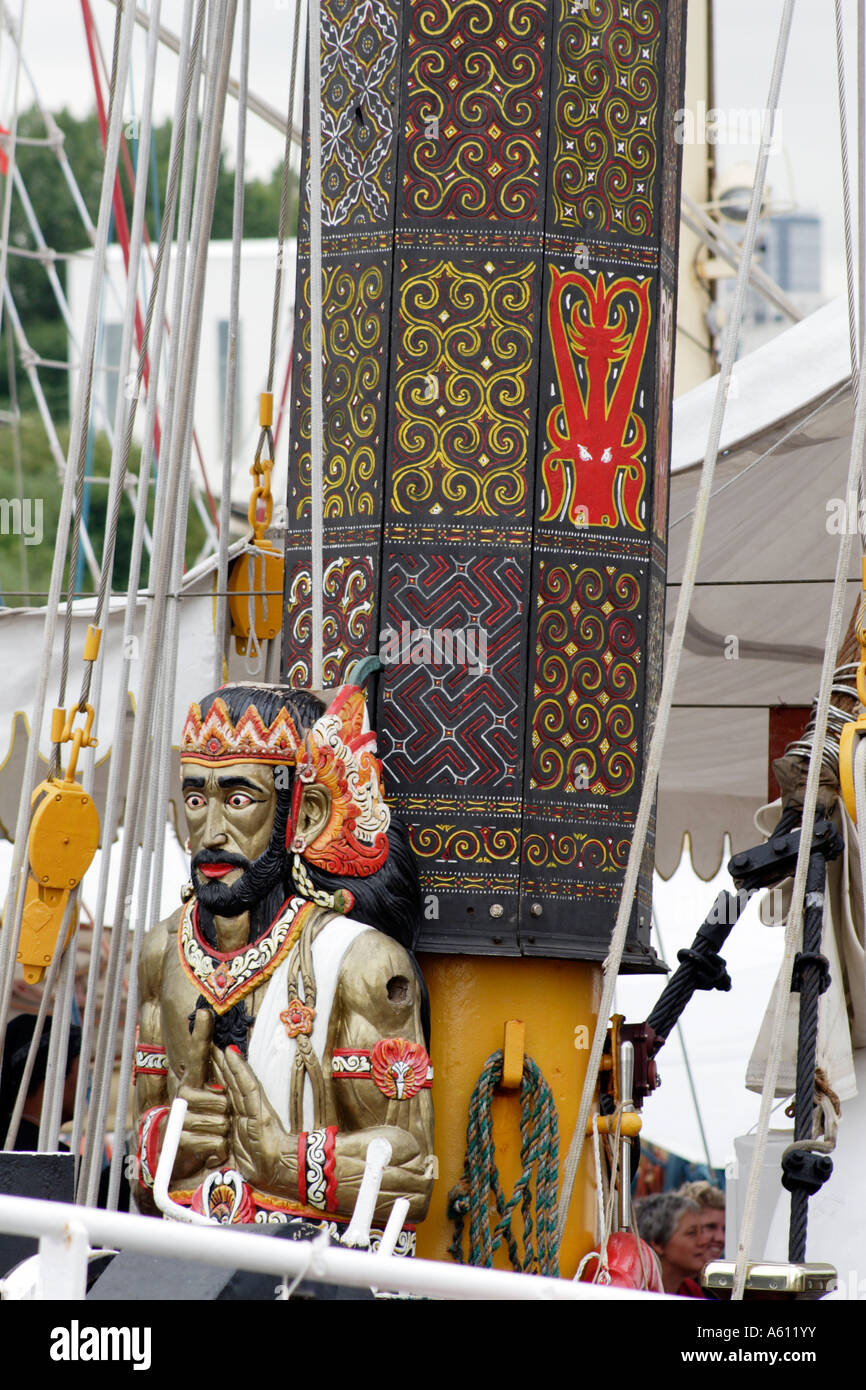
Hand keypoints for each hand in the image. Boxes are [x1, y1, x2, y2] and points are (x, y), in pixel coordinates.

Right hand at [172, 1009, 229, 1179]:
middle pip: (223, 1101)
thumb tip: (227, 1049)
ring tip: (211, 1137)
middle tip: (218, 1122)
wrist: (178, 1161)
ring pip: (220, 1123)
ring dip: (223, 1135)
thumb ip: (218, 1081)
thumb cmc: (200, 1128)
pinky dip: (217, 1150)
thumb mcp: (209, 1105)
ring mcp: (179, 1117)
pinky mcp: (179, 1140)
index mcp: (193, 1083)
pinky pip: (215, 1143)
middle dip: (228, 1116)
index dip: (201, 1035)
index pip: (198, 1056)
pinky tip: (207, 1150)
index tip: (206, 1012)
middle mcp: (183, 1095)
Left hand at [212, 1045, 287, 1191]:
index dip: (223, 1081)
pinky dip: (240, 1071)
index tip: (215, 1064)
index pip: (231, 1097)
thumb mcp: (243, 1160)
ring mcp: (254, 1110)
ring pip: (238, 1082)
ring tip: (221, 1047)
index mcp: (244, 1124)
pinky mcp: (259, 1111)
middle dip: (223, 1067)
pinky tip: (233, 1057)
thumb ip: (233, 1151)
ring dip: (229, 1064)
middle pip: (233, 1086)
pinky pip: (247, 1087)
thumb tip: (217, 1155)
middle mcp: (248, 1113)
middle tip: (214, 1047)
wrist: (284, 1171)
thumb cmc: (267, 1169)